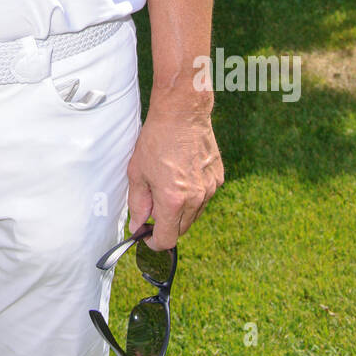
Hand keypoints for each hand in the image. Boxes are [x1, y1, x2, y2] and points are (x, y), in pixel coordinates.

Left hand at [126, 97, 223, 250]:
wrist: (182, 114)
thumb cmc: (157, 139)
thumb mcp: (137, 172)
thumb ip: (138, 203)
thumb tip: (138, 225)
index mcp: (173, 200)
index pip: (167, 239)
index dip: (154, 242)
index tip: (146, 236)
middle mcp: (195, 198)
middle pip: (181, 229)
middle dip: (165, 226)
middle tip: (152, 210)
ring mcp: (209, 188)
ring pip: (193, 215)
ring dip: (179, 212)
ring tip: (166, 187)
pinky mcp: (217, 178)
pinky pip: (203, 197)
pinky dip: (192, 196)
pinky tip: (181, 177)